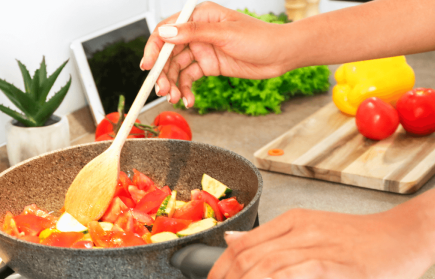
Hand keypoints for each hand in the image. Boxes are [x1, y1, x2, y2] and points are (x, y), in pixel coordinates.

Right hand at [141, 2, 292, 107]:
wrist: (280, 55)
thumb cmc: (259, 38)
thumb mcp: (225, 33)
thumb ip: (194, 33)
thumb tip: (166, 33)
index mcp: (199, 16)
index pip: (167, 31)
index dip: (154, 48)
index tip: (147, 66)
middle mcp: (197, 32)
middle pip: (169, 53)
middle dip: (163, 73)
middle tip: (162, 91)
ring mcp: (203, 49)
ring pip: (178, 68)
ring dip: (174, 84)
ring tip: (175, 99)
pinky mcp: (209, 65)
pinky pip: (191, 78)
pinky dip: (187, 90)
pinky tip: (189, 100)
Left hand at [203, 208, 434, 278]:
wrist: (404, 236)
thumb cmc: (361, 241)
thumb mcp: (311, 231)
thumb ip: (272, 239)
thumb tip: (233, 240)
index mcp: (292, 221)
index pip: (241, 243)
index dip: (218, 269)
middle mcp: (300, 228)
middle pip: (247, 254)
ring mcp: (318, 243)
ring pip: (266, 262)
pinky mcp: (336, 261)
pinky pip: (297, 269)